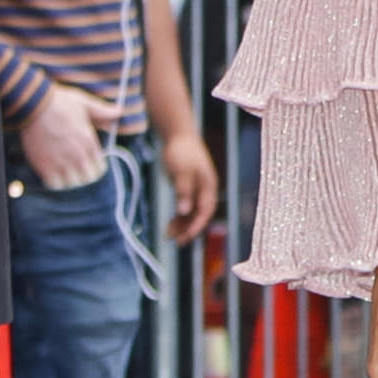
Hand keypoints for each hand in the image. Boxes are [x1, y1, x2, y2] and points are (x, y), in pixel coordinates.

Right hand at [21, 81, 119, 188]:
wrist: (33, 104)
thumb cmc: (59, 102)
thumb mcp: (85, 103)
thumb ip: (103, 112)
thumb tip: (119, 111)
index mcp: (89, 142)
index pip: (100, 169)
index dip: (94, 169)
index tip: (87, 165)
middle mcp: (78, 155)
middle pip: (88, 180)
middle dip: (83, 177)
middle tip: (75, 172)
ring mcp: (61, 162)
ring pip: (72, 185)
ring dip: (69, 182)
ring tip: (63, 175)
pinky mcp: (44, 165)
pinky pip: (54, 185)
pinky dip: (54, 183)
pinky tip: (51, 176)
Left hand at [159, 126, 216, 244]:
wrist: (178, 136)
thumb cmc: (181, 151)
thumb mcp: (181, 171)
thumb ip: (183, 191)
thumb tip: (184, 211)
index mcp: (208, 187)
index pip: (205, 212)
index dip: (196, 226)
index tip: (185, 237)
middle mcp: (205, 191)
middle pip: (199, 215)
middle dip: (189, 229)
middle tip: (176, 241)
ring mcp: (197, 190)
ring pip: (192, 213)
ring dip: (182, 225)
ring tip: (168, 235)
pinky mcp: (188, 189)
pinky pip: (186, 207)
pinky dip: (179, 217)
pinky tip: (170, 224)